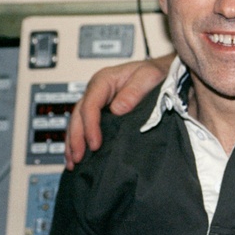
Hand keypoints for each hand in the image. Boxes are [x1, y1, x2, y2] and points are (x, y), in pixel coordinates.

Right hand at [64, 55, 171, 169]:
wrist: (161, 72)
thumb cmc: (154, 72)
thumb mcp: (149, 76)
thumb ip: (134, 91)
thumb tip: (117, 109)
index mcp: (104, 80)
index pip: (90, 105)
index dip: (90, 126)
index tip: (95, 144)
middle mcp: (96, 91)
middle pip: (78, 115)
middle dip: (76, 138)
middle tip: (78, 158)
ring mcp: (97, 101)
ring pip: (77, 123)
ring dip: (73, 143)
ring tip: (73, 162)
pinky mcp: (100, 112)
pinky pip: (84, 126)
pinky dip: (79, 141)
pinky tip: (77, 155)